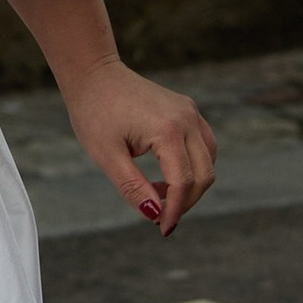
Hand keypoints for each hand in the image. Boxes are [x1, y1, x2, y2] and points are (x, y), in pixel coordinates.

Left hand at [62, 60, 216, 235]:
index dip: (174, 210)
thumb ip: (132, 187)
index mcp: (168, 130)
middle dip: (185, 202)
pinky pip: (204, 145)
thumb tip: (153, 214)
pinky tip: (166, 175)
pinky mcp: (188, 109)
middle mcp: (187, 119)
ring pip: (208, 161)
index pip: (183, 182)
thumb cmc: (95, 113)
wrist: (94, 75)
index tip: (161, 228)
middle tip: (159, 217)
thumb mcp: (106, 155)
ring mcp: (191, 112)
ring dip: (191, 185)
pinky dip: (192, 166)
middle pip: (203, 174)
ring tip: (159, 195)